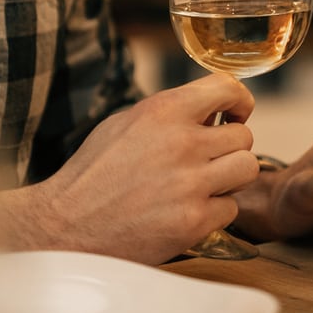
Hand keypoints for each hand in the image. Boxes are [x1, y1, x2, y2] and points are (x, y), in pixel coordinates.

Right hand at [22, 74, 258, 262]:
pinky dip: (214, 211)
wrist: (65, 225)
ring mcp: (190, 184)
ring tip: (204, 183)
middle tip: (209, 158)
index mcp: (164, 111)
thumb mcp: (125, 122)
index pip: (227, 87)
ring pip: (247, 168)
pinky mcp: (193, 221)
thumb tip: (210, 110)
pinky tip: (188, 210)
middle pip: (244, 136)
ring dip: (230, 177)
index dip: (239, 100)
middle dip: (230, 146)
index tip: (234, 114)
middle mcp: (182, 143)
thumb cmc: (93, 173)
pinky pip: (230, 208)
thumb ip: (170, 113)